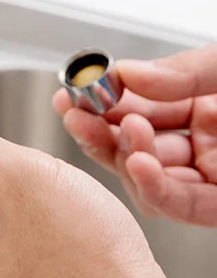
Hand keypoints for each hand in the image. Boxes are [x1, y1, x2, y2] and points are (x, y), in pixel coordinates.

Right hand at [53, 44, 216, 224]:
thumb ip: (183, 70)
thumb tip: (128, 74)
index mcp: (202, 105)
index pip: (138, 105)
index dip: (102, 100)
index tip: (74, 90)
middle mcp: (202, 142)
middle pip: (130, 144)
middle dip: (98, 130)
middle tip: (75, 115)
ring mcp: (210, 174)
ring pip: (145, 176)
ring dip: (123, 156)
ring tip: (121, 130)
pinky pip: (181, 206)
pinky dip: (153, 189)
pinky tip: (138, 166)